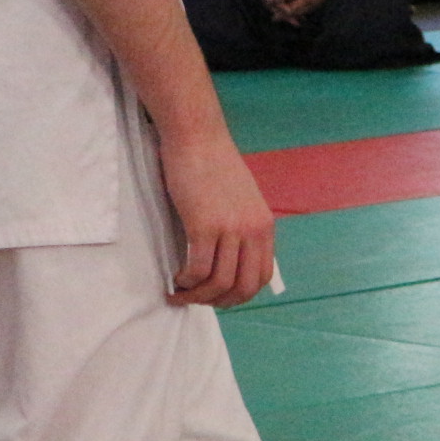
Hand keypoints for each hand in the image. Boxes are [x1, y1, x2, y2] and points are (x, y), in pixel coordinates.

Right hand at [155, 130, 276, 307]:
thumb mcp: (242, 200)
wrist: (198, 137)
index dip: (239, 294)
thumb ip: (242, 227)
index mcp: (264, 226)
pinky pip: (197, 268)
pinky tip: (175, 278)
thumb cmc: (213, 165)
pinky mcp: (204, 225)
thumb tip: (230, 257)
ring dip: (196, 296)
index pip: (261, 276)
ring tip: (179, 294)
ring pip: (218, 282)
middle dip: (219, 302)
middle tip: (196, 300)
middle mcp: (252, 230)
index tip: (218, 295)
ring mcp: (230, 228)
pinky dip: (185, 281)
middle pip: (243, 286)